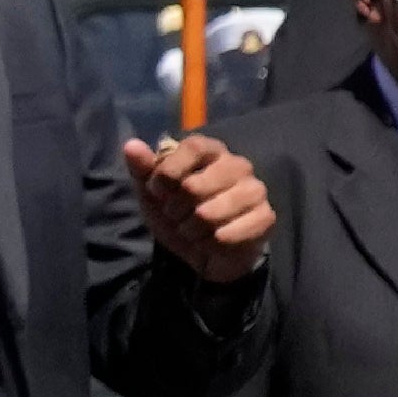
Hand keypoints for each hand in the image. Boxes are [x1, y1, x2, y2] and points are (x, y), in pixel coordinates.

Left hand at [128, 130, 270, 281]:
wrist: (204, 251)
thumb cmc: (179, 214)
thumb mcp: (154, 193)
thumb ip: (143, 169)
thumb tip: (131, 145)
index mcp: (213, 152)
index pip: (193, 147)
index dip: (169, 171)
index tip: (159, 190)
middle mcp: (239, 165)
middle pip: (194, 186)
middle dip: (175, 209)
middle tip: (178, 216)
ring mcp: (256, 191)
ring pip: (208, 214)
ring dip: (191, 230)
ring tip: (194, 230)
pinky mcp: (266, 218)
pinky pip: (225, 236)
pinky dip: (209, 244)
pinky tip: (212, 241)